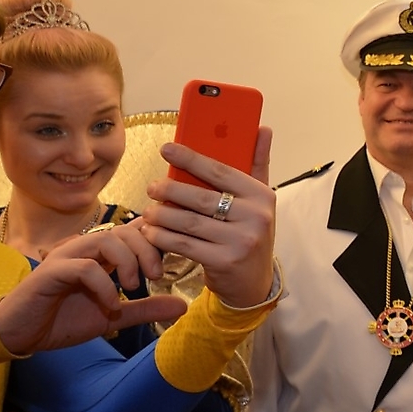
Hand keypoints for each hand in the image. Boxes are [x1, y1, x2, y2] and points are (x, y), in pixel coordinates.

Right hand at [0, 224, 188, 354]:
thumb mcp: (113, 315)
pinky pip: (85, 267)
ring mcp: (67, 257)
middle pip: (126, 230)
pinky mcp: (51, 272)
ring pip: (106, 240)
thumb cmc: (63, 319)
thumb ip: (145, 308)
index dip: (156, 240)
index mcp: (101, 255)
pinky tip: (111, 303)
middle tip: (157, 276)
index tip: (171, 263)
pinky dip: (104, 284)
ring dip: (127, 261)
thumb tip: (183, 306)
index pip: (135, 231)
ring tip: (134, 287)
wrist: (20, 333)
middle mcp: (85, 249)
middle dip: (148, 249)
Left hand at [140, 128, 275, 308]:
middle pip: (201, 197)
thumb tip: (263, 128)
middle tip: (152, 187)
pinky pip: (185, 244)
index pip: (221, 171)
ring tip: (149, 211)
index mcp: (262, 195)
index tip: (166, 149)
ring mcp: (240, 240)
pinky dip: (164, 237)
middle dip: (170, 190)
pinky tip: (152, 232)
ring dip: (162, 215)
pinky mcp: (224, 261)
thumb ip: (258, 164)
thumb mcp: (260, 201)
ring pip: (189, 221)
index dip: (191, 158)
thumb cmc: (250, 234)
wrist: (254, 283)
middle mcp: (255, 216)